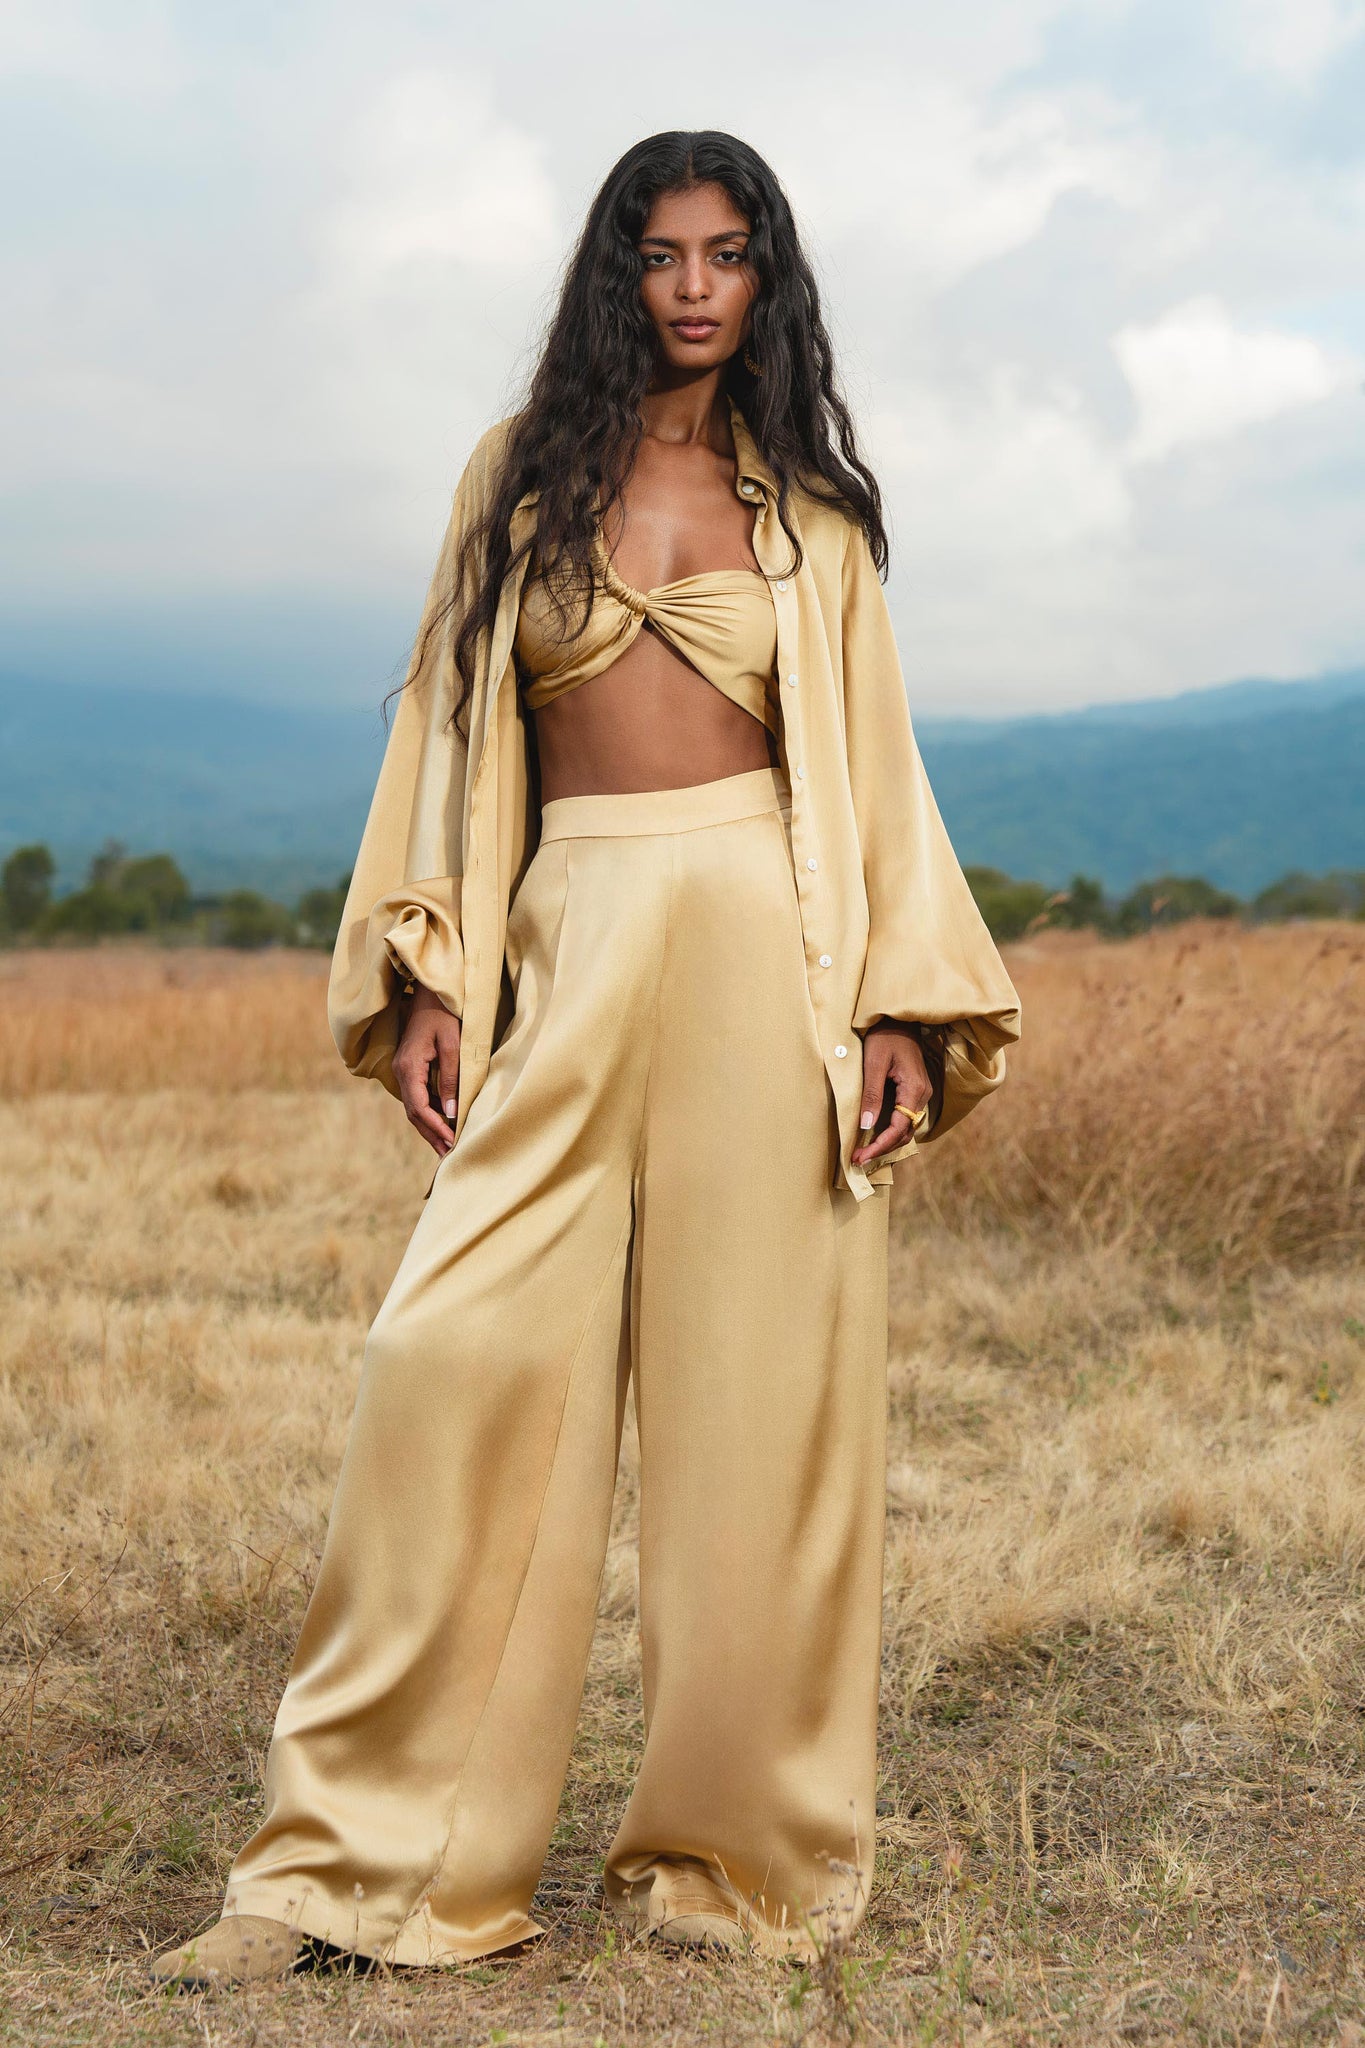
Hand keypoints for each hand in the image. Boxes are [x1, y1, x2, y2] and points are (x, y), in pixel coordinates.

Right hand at [393, 984, 461, 1156]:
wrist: (432, 993)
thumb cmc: (446, 1015)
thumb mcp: (453, 1046)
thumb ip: (451, 1079)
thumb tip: (451, 1114)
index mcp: (409, 1067)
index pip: (419, 1108)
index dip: (435, 1128)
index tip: (452, 1142)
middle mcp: (400, 1071)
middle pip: (413, 1113)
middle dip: (430, 1134)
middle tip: (448, 1153)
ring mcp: (402, 1069)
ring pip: (413, 1107)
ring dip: (428, 1126)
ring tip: (445, 1145)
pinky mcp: (409, 1067)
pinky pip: (416, 1096)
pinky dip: (428, 1113)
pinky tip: (442, 1122)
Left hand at [851, 1022, 932, 1166]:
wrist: (898, 1020)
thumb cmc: (884, 1037)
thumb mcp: (874, 1063)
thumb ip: (872, 1095)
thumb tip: (866, 1125)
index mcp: (914, 1089)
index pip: (899, 1128)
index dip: (880, 1145)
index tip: (860, 1156)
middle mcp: (922, 1095)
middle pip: (905, 1133)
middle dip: (882, 1149)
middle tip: (858, 1159)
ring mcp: (921, 1094)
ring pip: (906, 1128)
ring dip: (887, 1142)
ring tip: (864, 1152)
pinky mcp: (915, 1092)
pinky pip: (905, 1119)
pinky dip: (891, 1131)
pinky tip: (875, 1136)